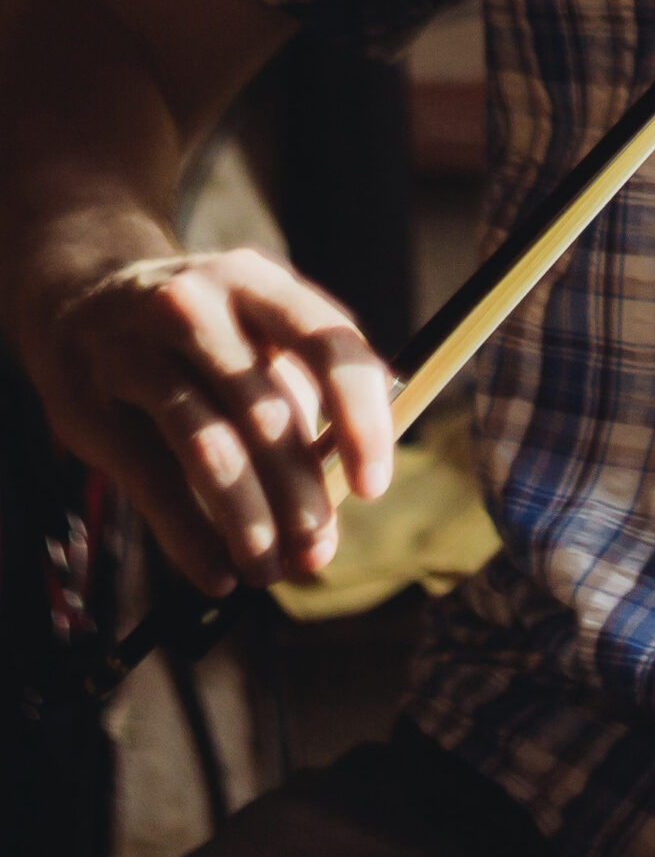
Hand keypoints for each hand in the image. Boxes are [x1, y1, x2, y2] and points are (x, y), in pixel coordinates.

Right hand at [19, 244, 392, 595]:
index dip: (359, 418)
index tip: (374, 485)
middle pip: (266, 410)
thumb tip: (343, 485)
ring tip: (269, 569)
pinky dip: (190, 538)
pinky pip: (153, 482)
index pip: (327, 344)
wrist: (77, 301)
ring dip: (249, 523)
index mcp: (258, 282)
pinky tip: (217, 573)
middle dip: (300, 493)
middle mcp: (200, 305)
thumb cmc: (197, 329)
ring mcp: (140, 350)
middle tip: (318, 553)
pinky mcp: (94, 404)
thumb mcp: (250, 328)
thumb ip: (298, 392)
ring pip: (211, 449)